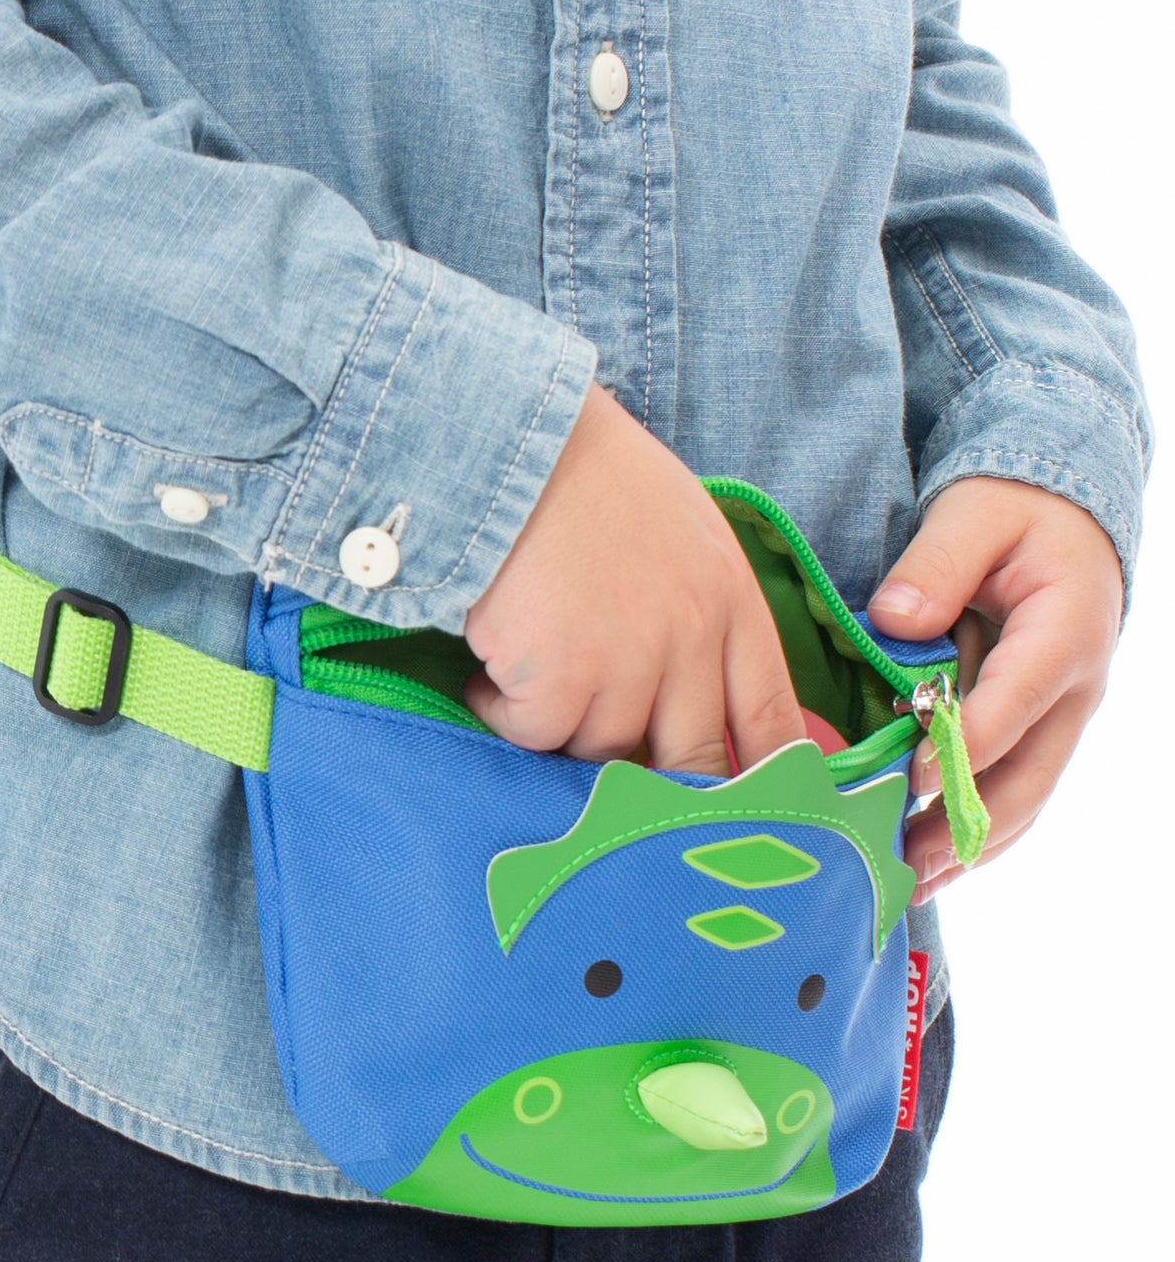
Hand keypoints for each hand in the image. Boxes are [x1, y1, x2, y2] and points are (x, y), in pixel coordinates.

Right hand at [463, 381, 805, 775]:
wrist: (511, 442)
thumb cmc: (587, 477)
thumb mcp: (681, 532)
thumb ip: (700, 612)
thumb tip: (691, 695)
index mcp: (729, 602)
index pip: (770, 718)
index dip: (769, 780)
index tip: (761, 819)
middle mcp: (690, 641)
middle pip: (693, 758)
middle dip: (662, 786)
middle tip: (627, 796)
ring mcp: (626, 665)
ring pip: (603, 752)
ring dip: (562, 728)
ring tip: (531, 674)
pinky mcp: (559, 681)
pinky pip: (536, 737)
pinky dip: (505, 715)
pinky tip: (491, 673)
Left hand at [868, 476, 1122, 905]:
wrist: (1063, 526)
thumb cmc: (1015, 518)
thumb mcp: (976, 515)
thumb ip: (938, 563)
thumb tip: (896, 619)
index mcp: (1063, 634)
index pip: (1015, 701)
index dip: (967, 745)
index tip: (915, 776)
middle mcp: (1072, 692)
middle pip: (1026, 777)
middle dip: (964, 827)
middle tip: (903, 865)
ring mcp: (1058, 724)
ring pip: (1020, 804)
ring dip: (965, 849)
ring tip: (905, 886)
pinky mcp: (1036, 740)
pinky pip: (1011, 801)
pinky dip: (970, 840)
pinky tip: (924, 872)